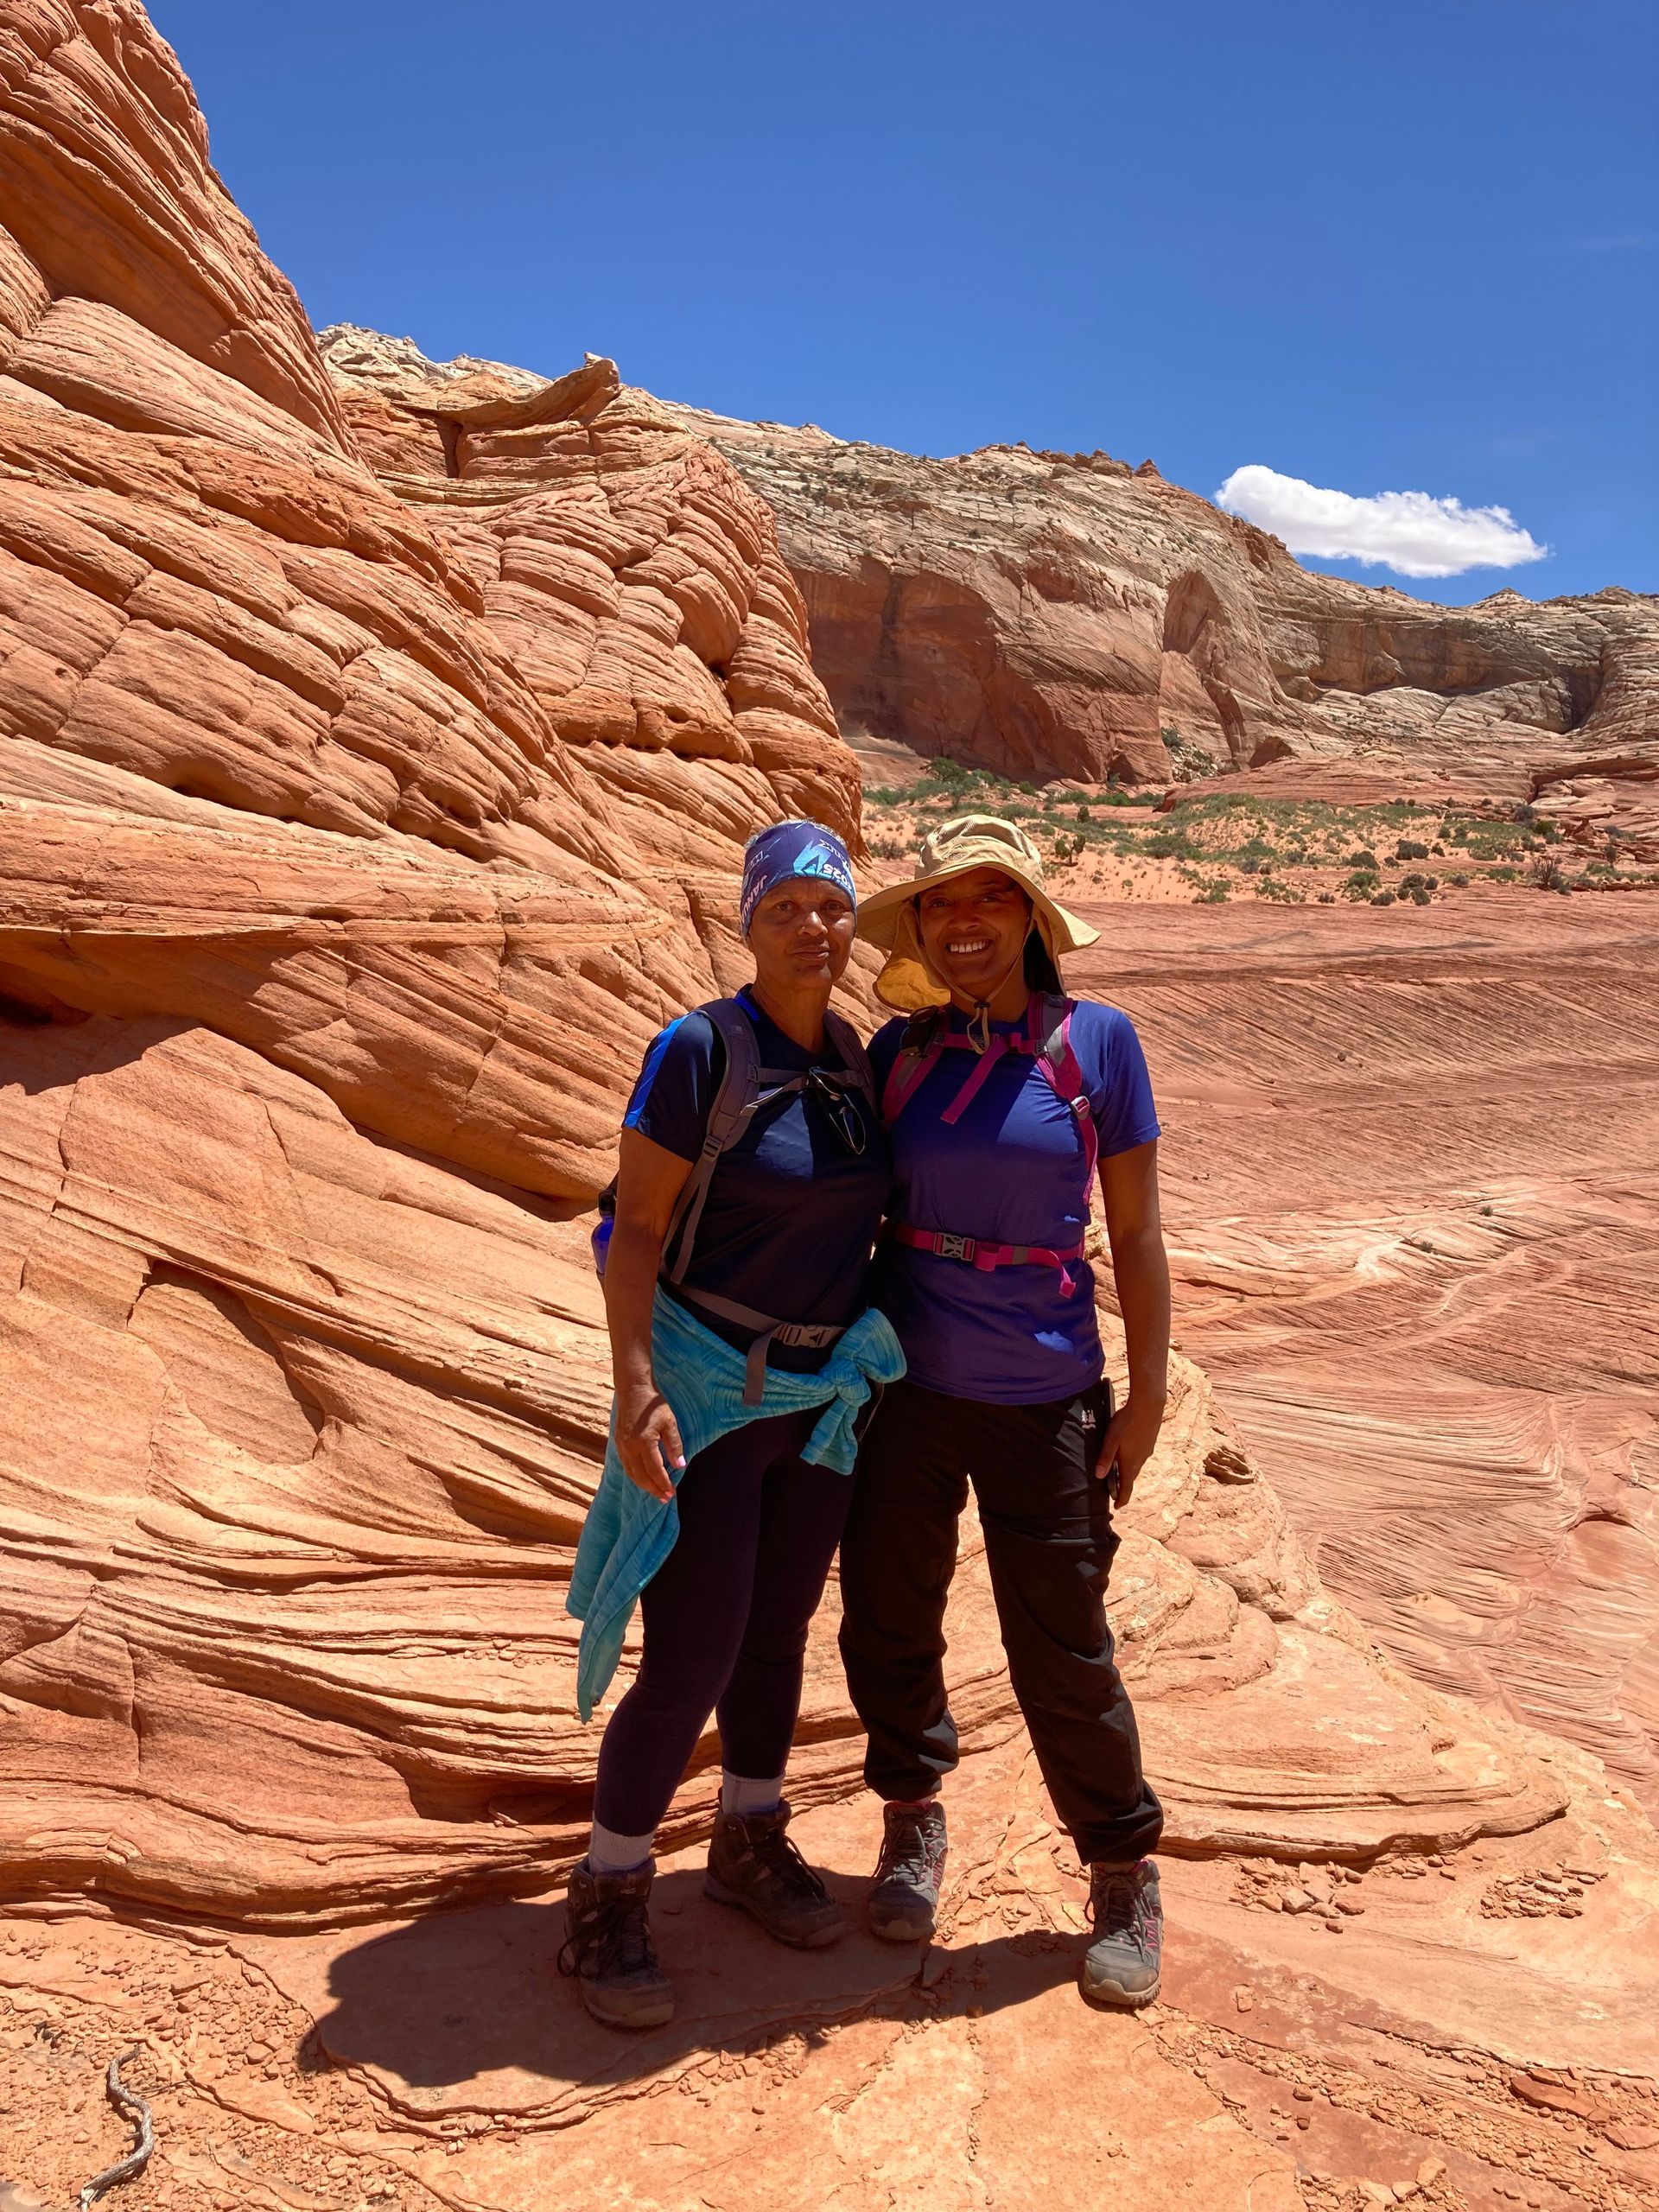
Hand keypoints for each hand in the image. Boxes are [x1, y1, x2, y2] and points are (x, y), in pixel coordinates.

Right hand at [615, 1381, 685, 1502]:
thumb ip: (674, 1445)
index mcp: (644, 1442)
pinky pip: (626, 1465)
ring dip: (644, 1485)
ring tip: (655, 1492)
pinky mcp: (618, 1443)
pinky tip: (643, 1479)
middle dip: (654, 1489)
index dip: (663, 1484)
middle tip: (665, 1498)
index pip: (655, 1470)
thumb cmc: (654, 1405)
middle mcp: (629, 1447)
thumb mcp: (670, 1423)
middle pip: (641, 1476)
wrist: (633, 1390)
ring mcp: (622, 1446)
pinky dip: (635, 1476)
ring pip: (632, 1473)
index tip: (672, 1493)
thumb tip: (680, 1466)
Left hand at [1092, 1393, 1165, 1509]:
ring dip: (1129, 1471)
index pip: (1127, 1487)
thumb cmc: (1128, 1421)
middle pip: (1131, 1477)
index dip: (1122, 1498)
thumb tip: (1099, 1476)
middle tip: (1116, 1491)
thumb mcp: (1111, 1439)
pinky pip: (1141, 1456)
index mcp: (1131, 1462)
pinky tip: (1129, 1451)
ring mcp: (1147, 1450)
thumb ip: (1105, 1457)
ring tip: (1121, 1472)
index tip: (1118, 1506)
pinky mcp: (1150, 1441)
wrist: (1149, 1404)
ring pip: (1137, 1465)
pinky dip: (1134, 1460)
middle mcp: (1141, 1459)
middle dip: (1124, 1486)